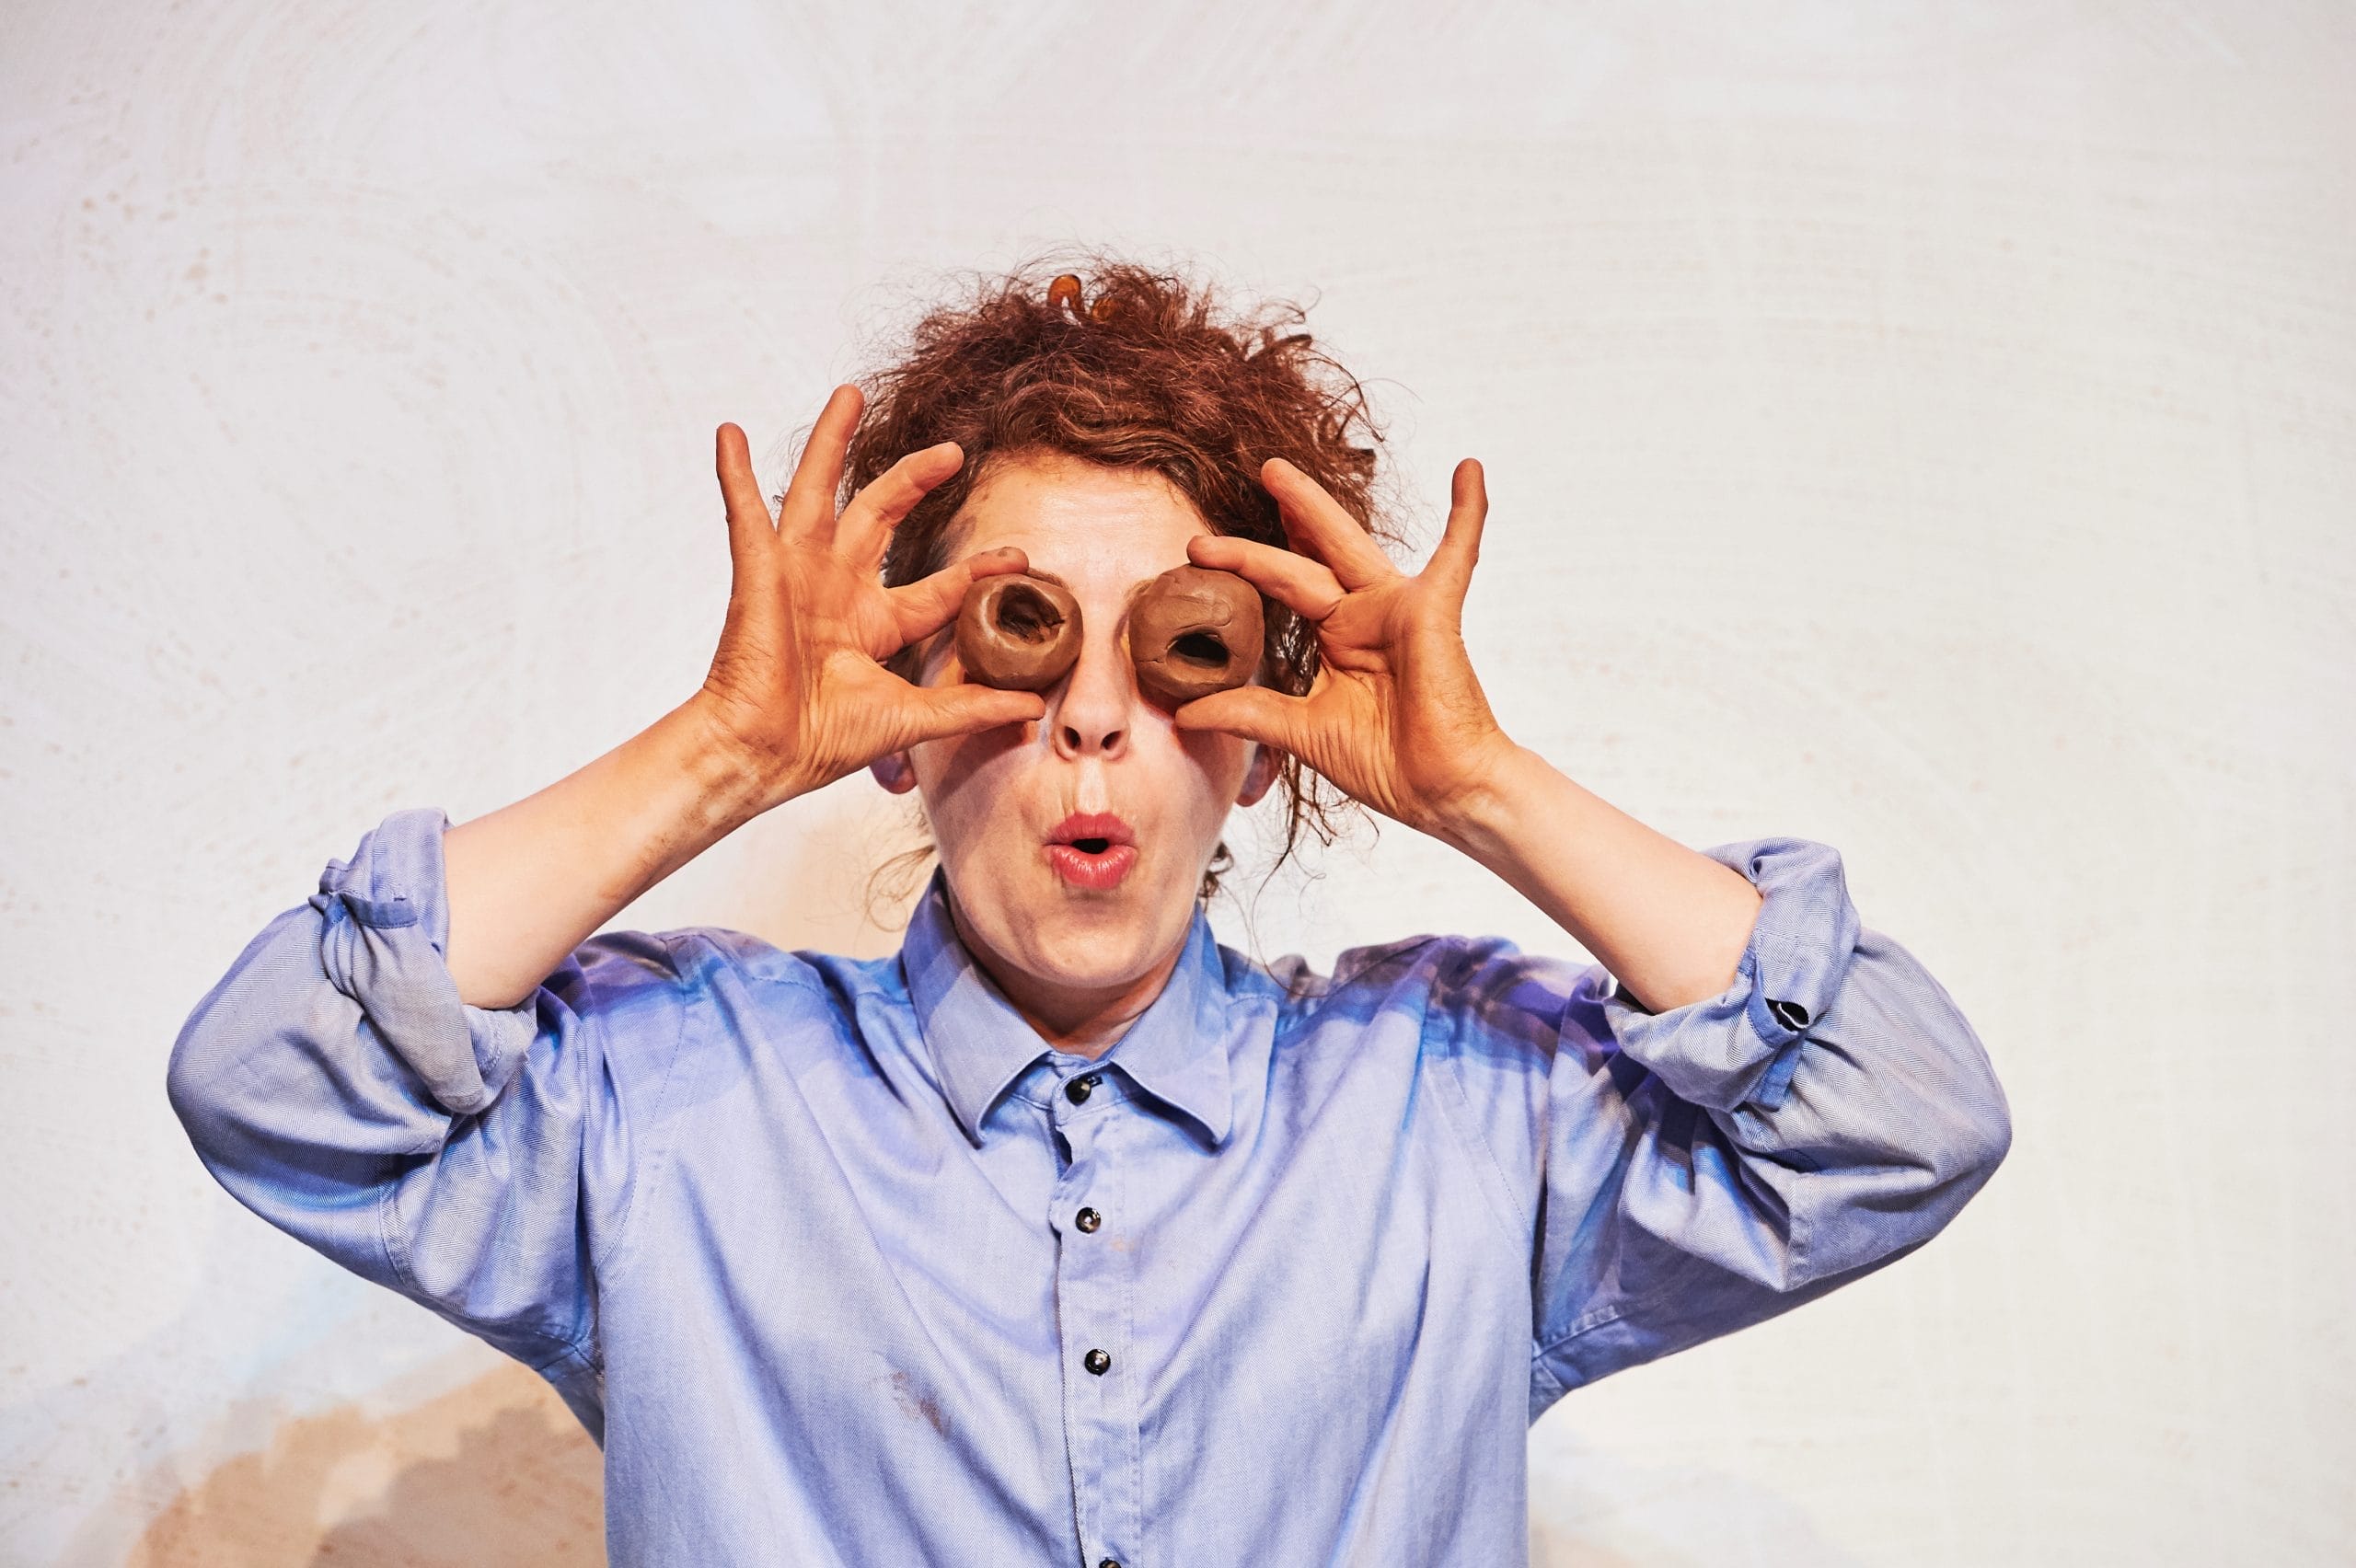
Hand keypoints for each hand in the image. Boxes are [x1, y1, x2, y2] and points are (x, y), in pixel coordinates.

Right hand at [695, 385, 1046, 808]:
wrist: (765, 754)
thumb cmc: (821, 740)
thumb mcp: (913, 719)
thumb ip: (971, 707)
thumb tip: (1032, 709)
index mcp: (872, 623)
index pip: (936, 586)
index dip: (978, 569)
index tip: (1021, 557)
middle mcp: (836, 589)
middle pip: (880, 515)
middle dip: (915, 479)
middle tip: (953, 451)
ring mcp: (797, 575)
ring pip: (817, 492)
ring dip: (831, 442)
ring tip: (849, 395)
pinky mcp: (759, 572)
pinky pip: (745, 513)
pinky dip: (734, 474)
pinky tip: (730, 434)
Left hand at [1175, 457, 1517, 840]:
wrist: (1440, 792)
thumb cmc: (1386, 764)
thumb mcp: (1300, 732)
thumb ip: (1247, 713)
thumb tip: (1183, 715)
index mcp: (1339, 637)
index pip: (1287, 585)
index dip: (1245, 563)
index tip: (1198, 549)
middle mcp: (1365, 615)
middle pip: (1312, 553)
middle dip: (1283, 515)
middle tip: (1257, 473)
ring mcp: (1398, 609)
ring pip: (1349, 545)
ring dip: (1315, 506)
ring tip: (1280, 470)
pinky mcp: (1434, 612)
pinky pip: (1458, 555)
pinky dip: (1468, 514)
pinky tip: (1469, 470)